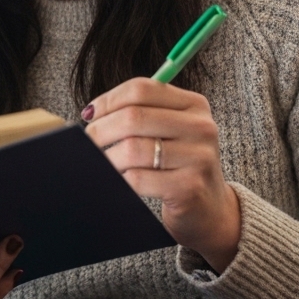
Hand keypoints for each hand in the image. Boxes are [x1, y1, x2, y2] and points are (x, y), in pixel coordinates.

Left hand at [83, 77, 240, 271]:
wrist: (209, 209)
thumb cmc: (178, 165)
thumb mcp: (169, 131)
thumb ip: (140, 113)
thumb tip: (92, 112)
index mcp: (194, 105)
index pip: (142, 89)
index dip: (109, 100)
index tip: (90, 114)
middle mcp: (201, 127)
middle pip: (134, 117)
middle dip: (101, 129)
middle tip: (89, 142)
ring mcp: (198, 157)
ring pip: (132, 148)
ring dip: (108, 158)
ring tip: (103, 163)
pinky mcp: (189, 187)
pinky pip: (138, 178)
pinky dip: (121, 180)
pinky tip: (120, 181)